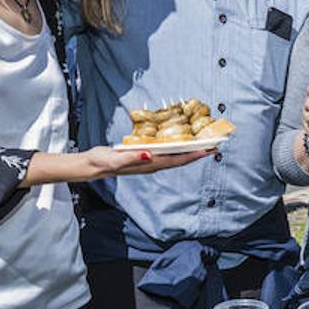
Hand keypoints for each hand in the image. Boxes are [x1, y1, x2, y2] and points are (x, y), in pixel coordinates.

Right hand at [81, 145, 209, 179]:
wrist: (93, 165)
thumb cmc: (103, 161)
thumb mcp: (116, 159)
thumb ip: (132, 158)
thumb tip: (150, 155)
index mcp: (150, 164)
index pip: (177, 159)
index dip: (194, 155)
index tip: (209, 149)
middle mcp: (153, 164)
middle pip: (181, 158)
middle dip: (198, 153)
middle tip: (215, 145)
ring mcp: (149, 161)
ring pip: (175, 156)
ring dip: (190, 150)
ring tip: (203, 144)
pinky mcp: (144, 156)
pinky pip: (165, 152)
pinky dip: (176, 147)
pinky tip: (180, 143)